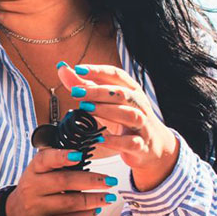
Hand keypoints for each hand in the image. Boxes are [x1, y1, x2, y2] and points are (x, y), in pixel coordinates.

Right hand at [5, 147, 120, 215]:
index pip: (45, 159)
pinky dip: (85, 215)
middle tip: (110, 180)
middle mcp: (32, 187)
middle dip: (91, 180)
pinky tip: (96, 210)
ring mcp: (37, 207)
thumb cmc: (35, 187)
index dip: (62, 156)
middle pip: (63, 181)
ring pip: (69, 202)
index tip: (79, 155)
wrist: (15, 212)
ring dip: (93, 199)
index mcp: (34, 170)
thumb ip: (57, 162)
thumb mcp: (39, 171)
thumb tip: (85, 151)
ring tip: (109, 197)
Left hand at [56, 61, 179, 190]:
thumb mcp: (108, 102)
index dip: (98, 71)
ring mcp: (143, 125)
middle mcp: (139, 104)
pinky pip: (130, 142)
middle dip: (98, 91)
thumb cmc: (126, 120)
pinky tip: (98, 139)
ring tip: (85, 108)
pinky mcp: (142, 145)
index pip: (117, 75)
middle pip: (121, 93)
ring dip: (106, 111)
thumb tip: (62, 68)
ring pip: (129, 114)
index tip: (78, 69)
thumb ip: (85, 86)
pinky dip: (114, 140)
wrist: (154, 147)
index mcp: (132, 90)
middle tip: (75, 92)